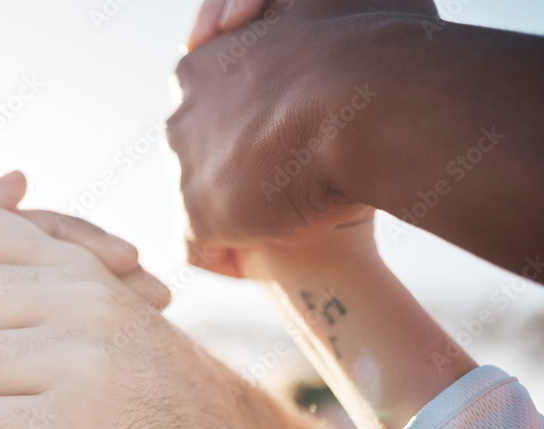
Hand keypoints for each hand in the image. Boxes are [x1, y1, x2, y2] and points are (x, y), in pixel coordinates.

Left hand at [168, 0, 437, 274]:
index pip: (206, 108)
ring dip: (230, 216)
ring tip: (278, 227)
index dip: (241, 135)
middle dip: (229, 176)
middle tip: (279, 192)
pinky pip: (194, 249)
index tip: (279, 149)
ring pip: (195, 201)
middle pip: (195, 156)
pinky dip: (225, 260)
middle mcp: (181, 111)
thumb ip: (294, 66)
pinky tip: (259, 262)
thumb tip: (309, 65)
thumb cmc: (364, 68)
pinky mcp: (195, 213)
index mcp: (203, 66)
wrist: (363, 105)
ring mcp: (183, 163)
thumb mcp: (315, 49)